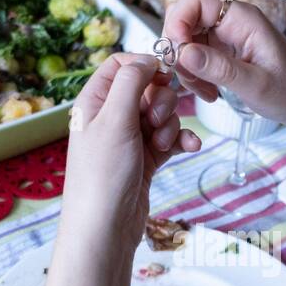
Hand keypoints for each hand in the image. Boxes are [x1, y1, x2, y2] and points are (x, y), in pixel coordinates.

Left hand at [59, 53, 200, 251]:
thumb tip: (146, 58)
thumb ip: (130, 82)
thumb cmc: (102, 176)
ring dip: (171, 124)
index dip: (145, 66)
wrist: (105, 228)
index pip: (121, 64)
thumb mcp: (114, 119)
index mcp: (94, 101)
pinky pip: (170, 138)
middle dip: (161, 101)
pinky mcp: (146, 158)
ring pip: (162, 113)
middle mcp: (111, 116)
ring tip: (161, 146)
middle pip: (147, 87)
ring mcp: (130, 138)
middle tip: (154, 121)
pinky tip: (190, 147)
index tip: (163, 76)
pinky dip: (181, 140)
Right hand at [162, 0, 285, 128]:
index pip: (194, 0)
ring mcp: (225, 36)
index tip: (179, 55)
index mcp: (243, 18)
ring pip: (186, 40)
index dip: (178, 22)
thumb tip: (183, 52)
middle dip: (178, 49)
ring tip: (206, 93)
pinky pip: (195, 56)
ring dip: (186, 67)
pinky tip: (209, 93)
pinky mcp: (222, 52)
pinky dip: (194, 75)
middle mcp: (231, 21)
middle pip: (184, 18)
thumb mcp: (256, 84)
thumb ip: (220, 68)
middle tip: (189, 79)